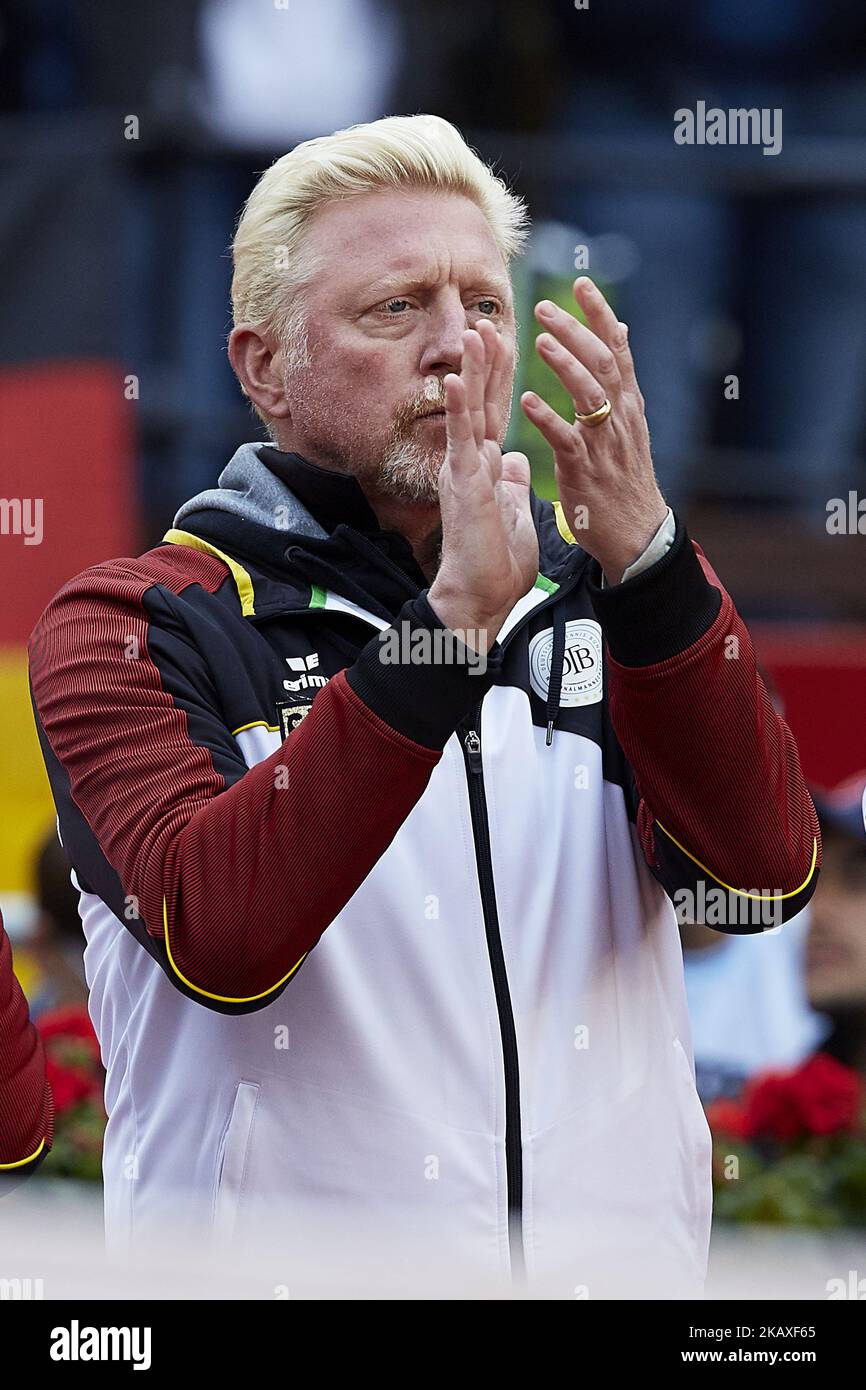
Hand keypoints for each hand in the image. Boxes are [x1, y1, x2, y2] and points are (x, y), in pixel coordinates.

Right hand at [429, 320, 538, 648]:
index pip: (497, 412)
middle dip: (485, 362)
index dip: (501, 379)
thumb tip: (518, 461)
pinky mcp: (462, 485)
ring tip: (471, 334)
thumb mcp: (513, 512)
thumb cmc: (496, 563)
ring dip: (469, 372)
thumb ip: (512, 483)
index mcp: (489, 468)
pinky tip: (454, 379)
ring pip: (468, 412)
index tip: (505, 343)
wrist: (481, 596)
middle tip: (485, 321)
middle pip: (481, 402)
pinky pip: (459, 441)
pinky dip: (456, 409)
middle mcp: (472, 463)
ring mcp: (464, 471)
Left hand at [520, 277, 666, 584]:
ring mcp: (605, 443)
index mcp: (628, 405)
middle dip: (576, 330)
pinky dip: (548, 418)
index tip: (581, 282)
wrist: (636, 534)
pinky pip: (567, 439)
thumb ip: (620, 380)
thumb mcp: (629, 424)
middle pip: (602, 362)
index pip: (616, 349)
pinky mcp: (586, 470)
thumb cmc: (626, 480)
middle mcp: (621, 418)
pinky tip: (527, 400)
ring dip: (565, 364)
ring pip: (590, 394)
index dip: (599, 314)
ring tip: (539, 340)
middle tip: (545, 306)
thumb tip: (619, 332)